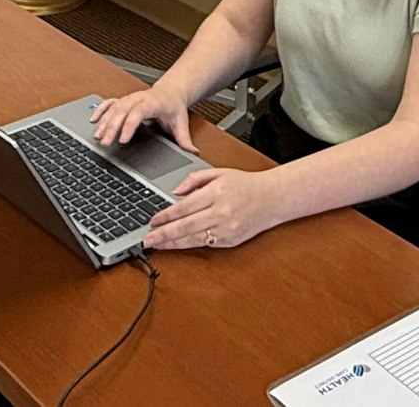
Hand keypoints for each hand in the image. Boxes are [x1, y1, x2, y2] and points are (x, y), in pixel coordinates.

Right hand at [89, 86, 191, 149]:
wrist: (171, 91)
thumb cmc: (173, 106)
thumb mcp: (180, 122)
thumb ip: (185, 139)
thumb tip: (193, 152)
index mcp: (153, 103)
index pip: (138, 112)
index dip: (129, 125)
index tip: (122, 139)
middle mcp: (139, 99)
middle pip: (122, 110)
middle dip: (112, 126)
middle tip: (105, 143)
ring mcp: (130, 98)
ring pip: (114, 107)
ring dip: (104, 121)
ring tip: (97, 137)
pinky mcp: (124, 100)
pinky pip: (110, 103)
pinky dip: (100, 110)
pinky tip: (93, 120)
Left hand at [146, 168, 282, 250]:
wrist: (272, 198)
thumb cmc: (245, 184)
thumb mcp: (219, 172)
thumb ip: (195, 179)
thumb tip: (175, 192)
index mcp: (216, 192)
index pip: (184, 207)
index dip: (166, 216)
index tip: (152, 221)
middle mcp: (221, 212)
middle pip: (185, 226)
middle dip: (163, 235)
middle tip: (147, 240)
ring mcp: (226, 228)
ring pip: (193, 239)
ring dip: (172, 244)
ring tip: (157, 245)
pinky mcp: (230, 240)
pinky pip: (205, 244)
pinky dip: (189, 245)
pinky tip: (177, 245)